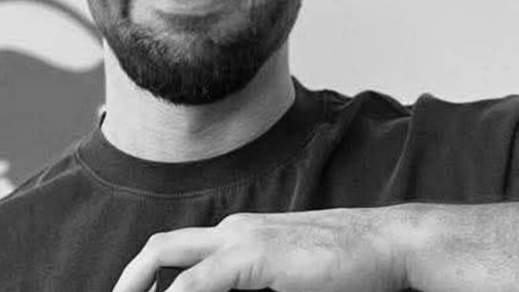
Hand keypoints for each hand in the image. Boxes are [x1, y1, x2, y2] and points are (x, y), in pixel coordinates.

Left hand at [110, 208, 412, 291]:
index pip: (180, 254)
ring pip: (167, 259)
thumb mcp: (289, 282)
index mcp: (240, 236)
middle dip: (129, 282)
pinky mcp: (253, 256)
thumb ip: (255, 288)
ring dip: (141, 289)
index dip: (152, 282)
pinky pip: (195, 285)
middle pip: (161, 249)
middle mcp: (233, 231)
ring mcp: (241, 239)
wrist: (389, 246)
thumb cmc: (349, 269)